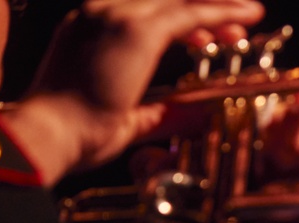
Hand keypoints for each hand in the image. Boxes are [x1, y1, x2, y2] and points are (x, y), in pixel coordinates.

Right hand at [0, 0, 264, 185]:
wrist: (50, 133)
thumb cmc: (76, 131)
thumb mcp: (129, 116)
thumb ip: (164, 113)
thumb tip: (196, 116)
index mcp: (91, 27)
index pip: (148, 9)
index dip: (185, 17)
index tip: (209, 31)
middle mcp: (100, 13)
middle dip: (205, 8)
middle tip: (239, 21)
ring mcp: (115, 17)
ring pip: (179, 0)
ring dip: (217, 8)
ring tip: (247, 17)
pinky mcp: (135, 31)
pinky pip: (188, 14)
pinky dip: (219, 13)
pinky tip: (242, 19)